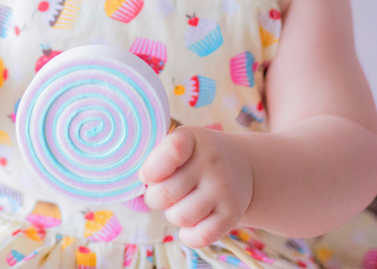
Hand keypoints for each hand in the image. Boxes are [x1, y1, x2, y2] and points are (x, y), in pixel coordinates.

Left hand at [139, 126, 253, 247]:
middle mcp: (212, 162)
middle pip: (165, 193)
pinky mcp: (232, 214)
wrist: (242, 166)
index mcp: (193, 139)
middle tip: (163, 193)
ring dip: (173, 215)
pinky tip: (191, 223)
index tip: (148, 176)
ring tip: (181, 203)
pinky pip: (199, 237)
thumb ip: (156, 161)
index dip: (151, 170)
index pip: (171, 151)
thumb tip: (134, 192)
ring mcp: (224, 189)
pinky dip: (188, 235)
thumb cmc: (196, 157)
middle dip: (155, 198)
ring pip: (180, 217)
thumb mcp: (180, 144)